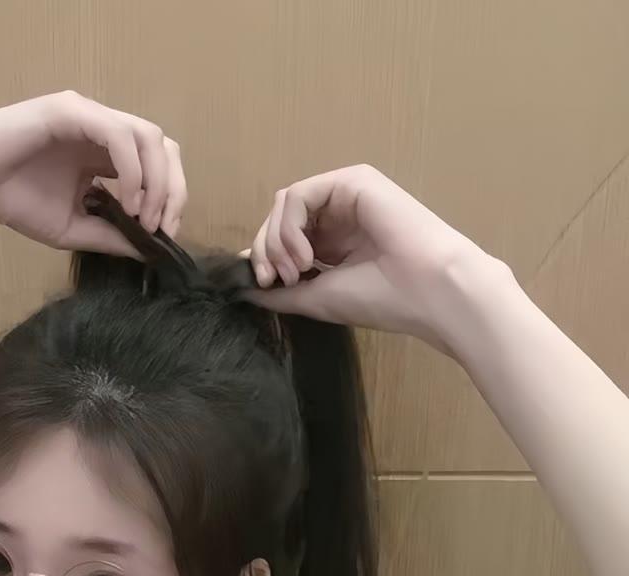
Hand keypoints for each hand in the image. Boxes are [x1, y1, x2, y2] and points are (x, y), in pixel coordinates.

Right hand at [0, 91, 186, 258]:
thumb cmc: (11, 198)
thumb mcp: (71, 228)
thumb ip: (110, 235)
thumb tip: (150, 250)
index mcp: (104, 153)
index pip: (158, 164)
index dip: (171, 198)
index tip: (163, 236)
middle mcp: (103, 128)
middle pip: (164, 146)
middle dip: (173, 189)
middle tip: (161, 228)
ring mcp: (89, 115)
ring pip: (148, 137)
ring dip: (156, 181)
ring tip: (142, 218)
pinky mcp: (71, 110)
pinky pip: (118, 134)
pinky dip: (132, 170)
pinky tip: (126, 201)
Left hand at [240, 163, 494, 356]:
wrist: (429, 290)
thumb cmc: (383, 299)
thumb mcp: (318, 298)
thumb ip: (280, 291)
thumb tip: (241, 287)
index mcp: (333, 242)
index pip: (281, 238)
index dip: (262, 259)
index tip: (266, 287)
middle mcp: (337, 215)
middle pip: (277, 218)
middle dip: (263, 250)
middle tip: (275, 280)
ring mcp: (345, 195)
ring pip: (283, 205)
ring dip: (275, 241)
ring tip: (296, 271)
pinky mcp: (352, 181)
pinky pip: (299, 195)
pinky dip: (289, 227)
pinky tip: (304, 255)